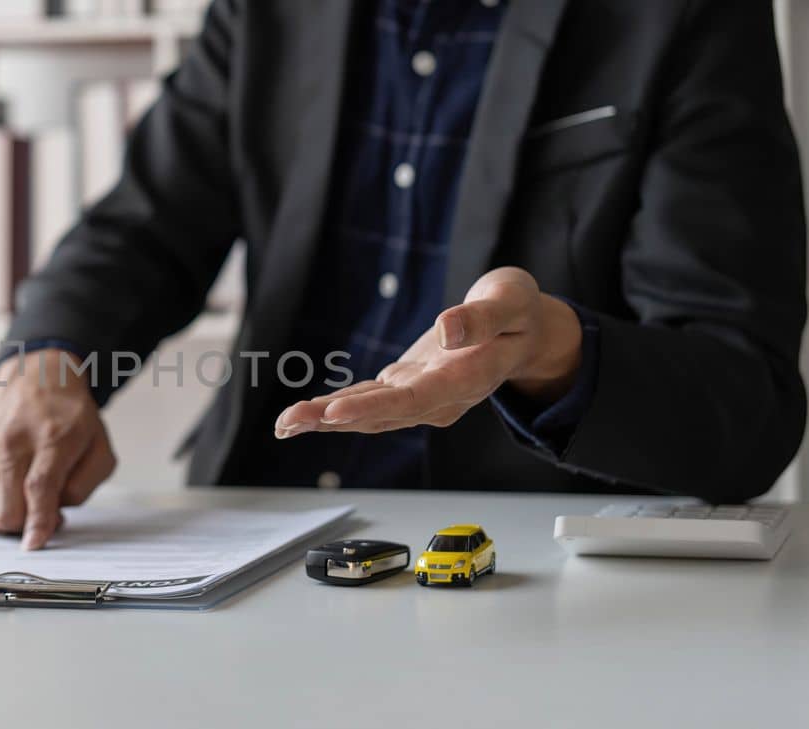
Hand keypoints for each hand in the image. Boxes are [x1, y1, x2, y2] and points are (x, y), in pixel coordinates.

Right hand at [0, 348, 116, 550]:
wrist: (37, 378)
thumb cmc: (70, 416)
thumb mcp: (99, 447)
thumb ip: (85, 485)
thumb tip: (56, 512)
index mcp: (51, 437)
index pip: (38, 488)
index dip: (37, 522)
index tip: (34, 543)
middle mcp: (12, 440)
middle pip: (7, 508)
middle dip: (27, 526)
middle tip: (46, 515)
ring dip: (7, 523)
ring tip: (27, 507)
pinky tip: (7, 501)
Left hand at [274, 267, 581, 436]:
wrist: (523, 330)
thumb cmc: (518, 311)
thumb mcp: (511, 300)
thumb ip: (482, 317)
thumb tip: (446, 330)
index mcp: (467, 378)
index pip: (415, 399)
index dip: (374, 407)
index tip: (336, 412)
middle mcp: (440, 397)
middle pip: (382, 414)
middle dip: (332, 418)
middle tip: (288, 423)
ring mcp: (422, 396)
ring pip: (369, 413)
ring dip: (325, 418)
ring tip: (285, 424)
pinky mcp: (407, 386)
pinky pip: (367, 401)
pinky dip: (335, 408)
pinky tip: (304, 414)